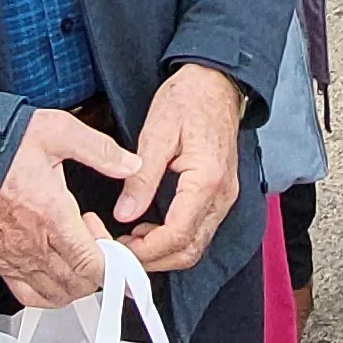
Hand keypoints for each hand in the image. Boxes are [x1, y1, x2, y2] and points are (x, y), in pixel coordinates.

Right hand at [0, 108, 140, 306]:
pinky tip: (58, 272)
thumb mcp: (59, 132)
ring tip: (79, 252)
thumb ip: (100, 150)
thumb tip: (130, 164)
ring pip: (57, 294)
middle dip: (100, 269)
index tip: (120, 251)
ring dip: (78, 281)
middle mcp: (33, 241)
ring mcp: (15, 255)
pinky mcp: (1, 259)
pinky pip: (29, 295)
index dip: (114, 264)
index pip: (90, 262)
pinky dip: (50, 293)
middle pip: (79, 283)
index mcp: (51, 213)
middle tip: (99, 241)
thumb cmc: (5, 145)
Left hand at [113, 65, 248, 270]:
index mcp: (206, 179)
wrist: (215, 82)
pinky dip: (173, 239)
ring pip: (196, 244)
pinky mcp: (219, 195)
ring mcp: (224, 197)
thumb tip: (125, 213)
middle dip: (153, 259)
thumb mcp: (155, 133)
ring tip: (128, 242)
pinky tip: (147, 229)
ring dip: (163, 252)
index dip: (147, 250)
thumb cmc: (188, 99)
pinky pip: (199, 230)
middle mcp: (221, 195)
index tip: (119, 249)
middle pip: (190, 249)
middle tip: (119, 252)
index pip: (178, 234)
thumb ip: (141, 178)